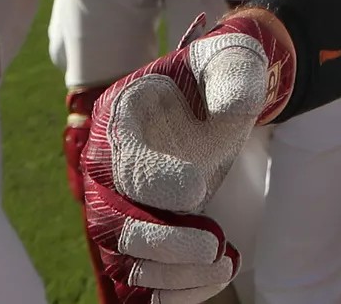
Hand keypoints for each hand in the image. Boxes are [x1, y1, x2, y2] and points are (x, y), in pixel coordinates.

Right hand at [81, 9, 296, 303]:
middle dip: (158, 242)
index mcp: (120, 119)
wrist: (218, 97)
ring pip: (123, 260)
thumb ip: (232, 78)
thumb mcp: (229, 60)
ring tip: (222, 265)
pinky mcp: (143, 236)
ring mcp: (122, 208)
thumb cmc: (217, 76)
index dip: (154, 180)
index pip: (122, 160)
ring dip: (169, 275)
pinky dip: (174, 291)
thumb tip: (231, 110)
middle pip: (111, 222)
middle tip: (209, 246)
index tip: (197, 190)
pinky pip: (142, 279)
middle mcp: (109, 170)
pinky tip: (216, 278)